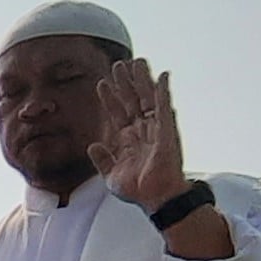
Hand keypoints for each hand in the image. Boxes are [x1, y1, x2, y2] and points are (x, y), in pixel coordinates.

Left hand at [88, 58, 189, 209]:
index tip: (101, 83)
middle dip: (124, 83)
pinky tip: (162, 76)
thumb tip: (92, 146)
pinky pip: (165, 106)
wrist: (156, 198)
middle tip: (118, 65)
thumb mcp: (111, 175)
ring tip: (135, 62)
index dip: (109, 98)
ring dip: (141, 80)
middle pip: (132, 100)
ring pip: (148, 98)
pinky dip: (163, 91)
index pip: (117, 113)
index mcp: (128, 140)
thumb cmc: (138, 190)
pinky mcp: (167, 130)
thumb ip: (102, 160)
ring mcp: (156, 129)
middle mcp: (142, 131)